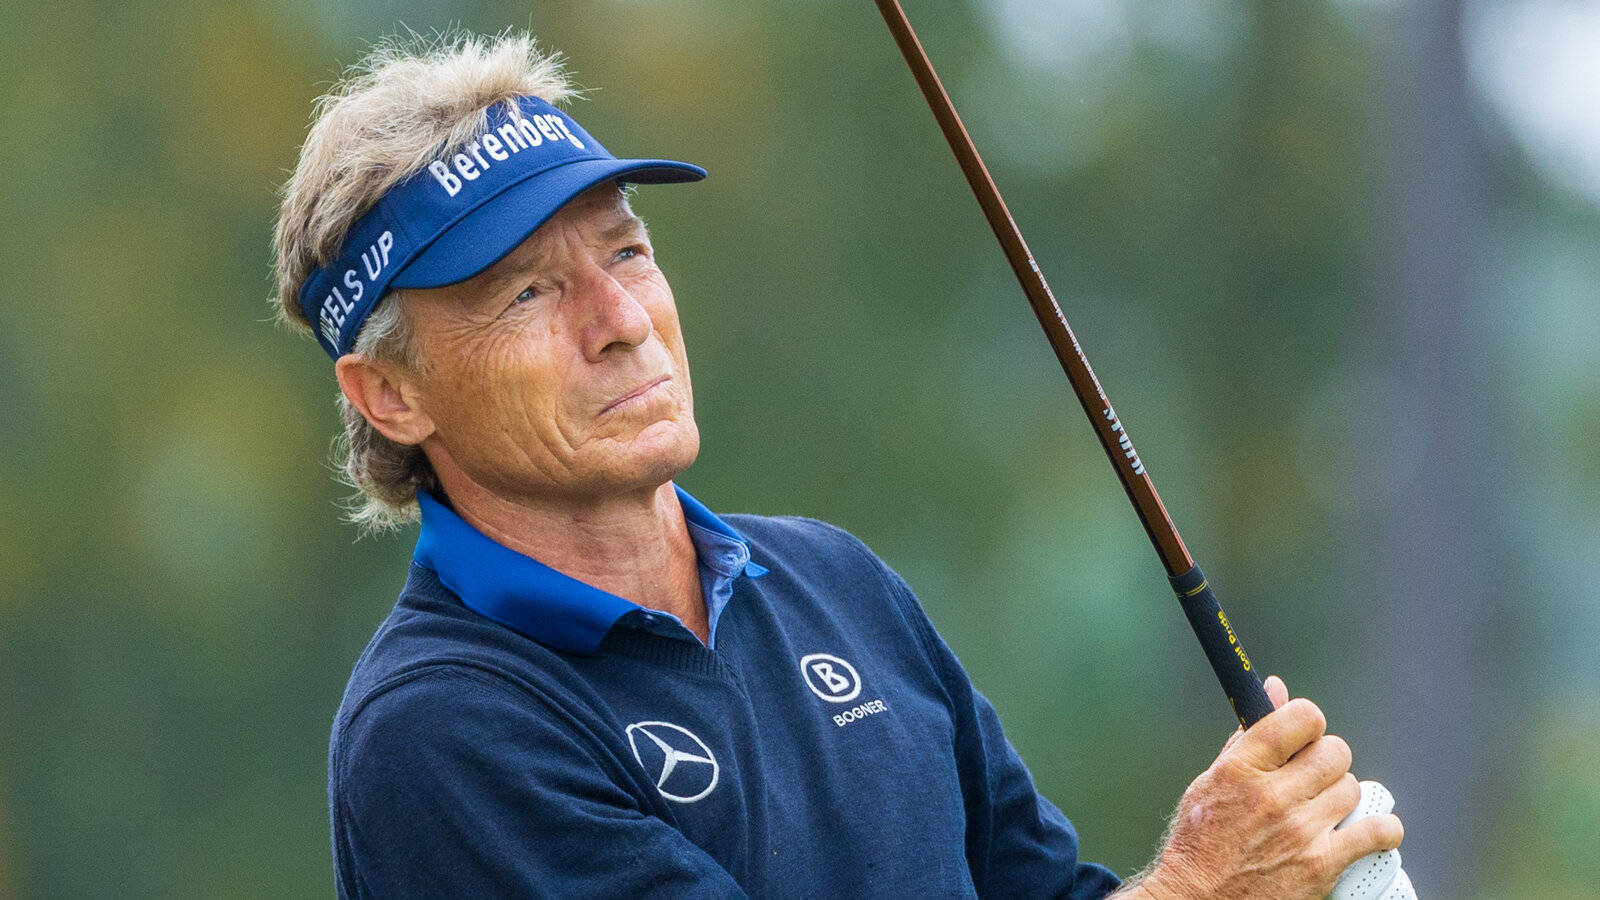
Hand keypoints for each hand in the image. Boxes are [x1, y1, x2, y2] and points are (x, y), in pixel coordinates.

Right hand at [1121, 676, 1403, 899]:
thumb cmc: (1201, 841)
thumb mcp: (1212, 780)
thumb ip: (1248, 735)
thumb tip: (1276, 688)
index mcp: (1241, 767)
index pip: (1300, 718)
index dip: (1308, 722)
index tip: (1303, 736)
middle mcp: (1273, 795)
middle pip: (1334, 751)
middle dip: (1326, 760)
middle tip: (1313, 777)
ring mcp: (1300, 830)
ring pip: (1352, 788)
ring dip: (1341, 797)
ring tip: (1323, 810)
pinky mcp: (1322, 864)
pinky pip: (1376, 832)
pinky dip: (1382, 830)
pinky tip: (1371, 831)